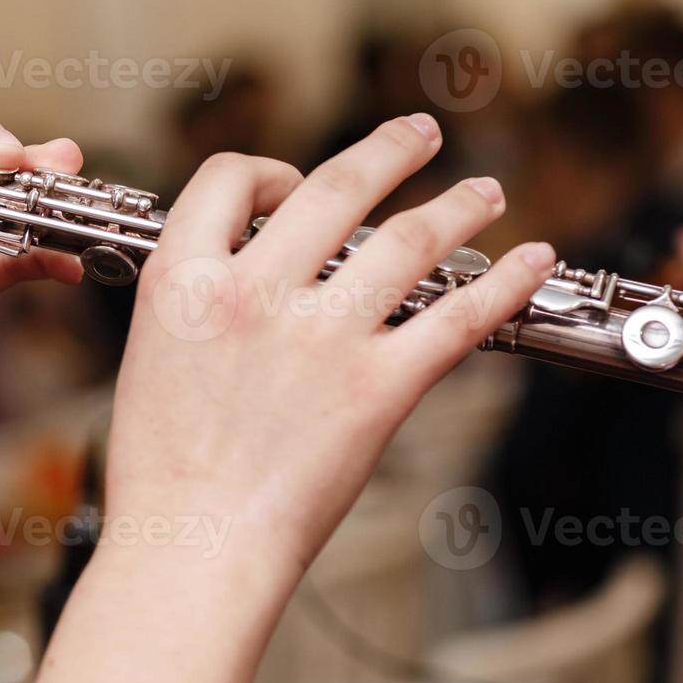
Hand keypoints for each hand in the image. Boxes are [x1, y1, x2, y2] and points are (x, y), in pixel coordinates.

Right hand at [106, 114, 555, 576]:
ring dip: (458, 204)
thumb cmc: (162, 473)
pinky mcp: (377, 388)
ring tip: (484, 190)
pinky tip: (530, 258)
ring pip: (408, 239)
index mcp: (184, 281)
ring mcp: (320, 337)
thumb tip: (245, 270)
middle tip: (420, 133)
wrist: (193, 549)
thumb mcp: (151, 357)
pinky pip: (455, 319)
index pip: (228, 180)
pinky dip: (504, 282)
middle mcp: (254, 292)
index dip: (268, 171)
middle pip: (335, 185)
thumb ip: (198, 301)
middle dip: (389, 149)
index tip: (295, 185)